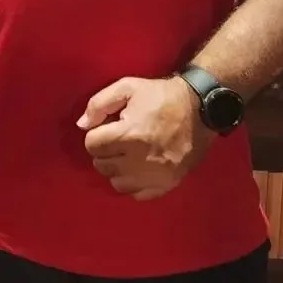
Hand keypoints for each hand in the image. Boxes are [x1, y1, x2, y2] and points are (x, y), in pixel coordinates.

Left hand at [77, 75, 213, 201]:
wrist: (200, 109)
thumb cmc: (161, 96)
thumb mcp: (127, 87)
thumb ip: (99, 104)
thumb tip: (82, 125)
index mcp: (129, 133)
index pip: (92, 145)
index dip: (95, 135)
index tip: (106, 128)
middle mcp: (140, 159)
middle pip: (102, 166)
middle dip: (104, 152)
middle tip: (115, 141)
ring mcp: (155, 175)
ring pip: (117, 183)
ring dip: (116, 169)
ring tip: (126, 155)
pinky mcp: (167, 184)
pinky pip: (138, 194)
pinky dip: (133, 184)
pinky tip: (138, 168)